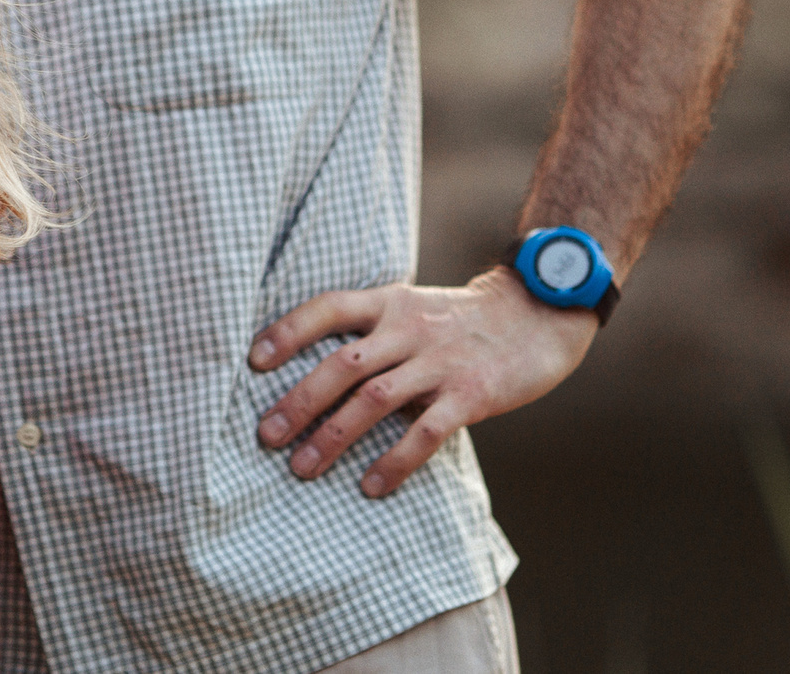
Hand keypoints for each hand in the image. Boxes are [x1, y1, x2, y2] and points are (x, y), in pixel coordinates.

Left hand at [248, 268, 596, 497]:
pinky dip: (394, 461)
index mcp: (387, 303)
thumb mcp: (410, 307)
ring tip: (302, 468)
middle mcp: (407, 329)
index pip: (326, 308)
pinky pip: (425, 433)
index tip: (252, 360)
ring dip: (333, 436)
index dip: (287, 331)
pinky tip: (371, 486)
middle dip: (298, 401)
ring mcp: (439, 363)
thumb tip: (311, 369)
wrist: (537, 316)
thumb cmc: (460, 319)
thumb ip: (369, 330)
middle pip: (341, 365)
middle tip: (264, 435)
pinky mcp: (470, 396)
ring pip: (373, 400)